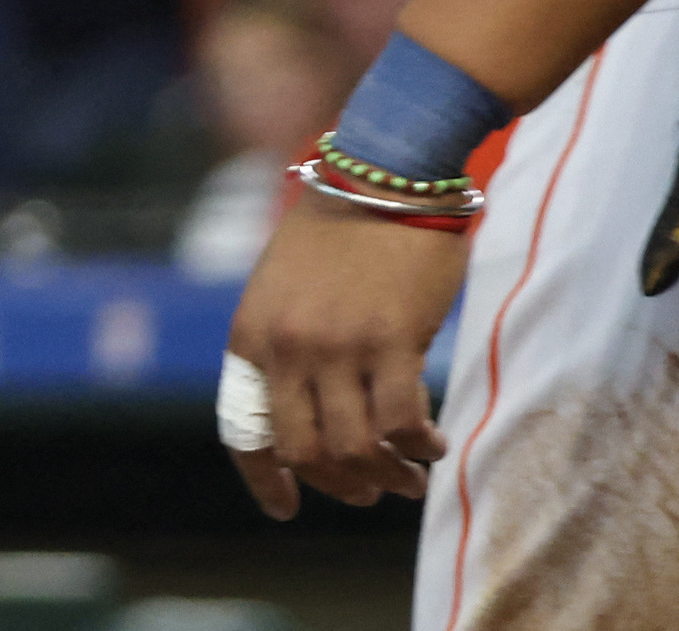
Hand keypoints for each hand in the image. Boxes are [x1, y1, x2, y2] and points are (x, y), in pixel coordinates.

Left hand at [222, 192, 463, 519]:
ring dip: (386, 476)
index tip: (287, 508)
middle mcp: (287, 346)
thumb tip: (306, 415)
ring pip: (356, 449)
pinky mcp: (392, 340)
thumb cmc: (342, 226)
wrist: (387, 170)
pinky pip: (402, 423)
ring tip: (410, 477)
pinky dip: (419, 446)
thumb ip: (283, 344)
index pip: (245, 431)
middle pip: (306, 452)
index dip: (265, 480)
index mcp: (251, 333)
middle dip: (339, 484)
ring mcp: (338, 346)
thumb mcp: (284, 285)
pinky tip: (433, 442)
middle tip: (370, 489)